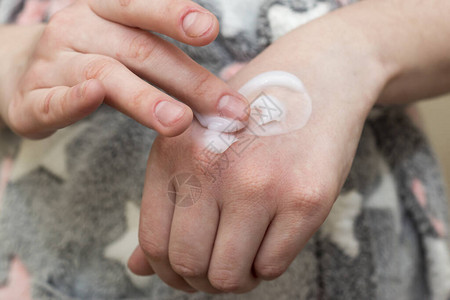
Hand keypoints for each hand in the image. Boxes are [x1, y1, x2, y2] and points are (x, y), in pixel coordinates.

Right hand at [0, 0, 247, 138]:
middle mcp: (80, 29)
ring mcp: (54, 63)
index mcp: (106, 12)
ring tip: (179, 121)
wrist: (25, 73)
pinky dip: (74, 100)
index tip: (209, 29)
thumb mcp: (129, 51)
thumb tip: (226, 101)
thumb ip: (171, 68)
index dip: (174, 15)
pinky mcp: (32, 98)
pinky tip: (92, 98)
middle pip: (139, 50)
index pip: (141, 8)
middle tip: (225, 108)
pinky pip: (53, 100)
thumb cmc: (93, 59)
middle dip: (188, 81)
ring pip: (104, 75)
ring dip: (144, 98)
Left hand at [128, 13, 388, 292]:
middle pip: (190, 265)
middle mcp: (210, 167)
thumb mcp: (199, 142)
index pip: (154, 242)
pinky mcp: (304, 199)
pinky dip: (268, 264)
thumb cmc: (253, 113)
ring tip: (247, 255)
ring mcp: (259, 184)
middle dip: (202, 281)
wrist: (319, 75)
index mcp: (174, 151)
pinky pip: (273, 266)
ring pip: (230, 275)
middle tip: (220, 269)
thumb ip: (168, 204)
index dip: (167, 271)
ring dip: (237, 277)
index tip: (187, 272)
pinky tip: (273, 238)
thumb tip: (139, 267)